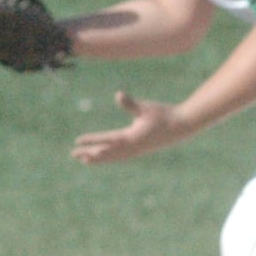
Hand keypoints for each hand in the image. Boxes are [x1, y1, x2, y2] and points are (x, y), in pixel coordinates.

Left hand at [70, 91, 189, 164]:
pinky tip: (103, 158)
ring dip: (98, 159)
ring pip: (113, 157)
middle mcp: (132, 147)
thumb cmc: (164, 114)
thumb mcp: (146, 107)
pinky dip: (110, 158)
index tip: (77, 141)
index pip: (107, 139)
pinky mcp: (140, 151)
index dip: (92, 140)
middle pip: (106, 153)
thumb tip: (118, 95)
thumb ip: (131, 104)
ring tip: (83, 160)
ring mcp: (136, 151)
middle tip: (73, 154)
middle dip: (90, 153)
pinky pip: (120, 157)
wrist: (182, 127)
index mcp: (132, 137)